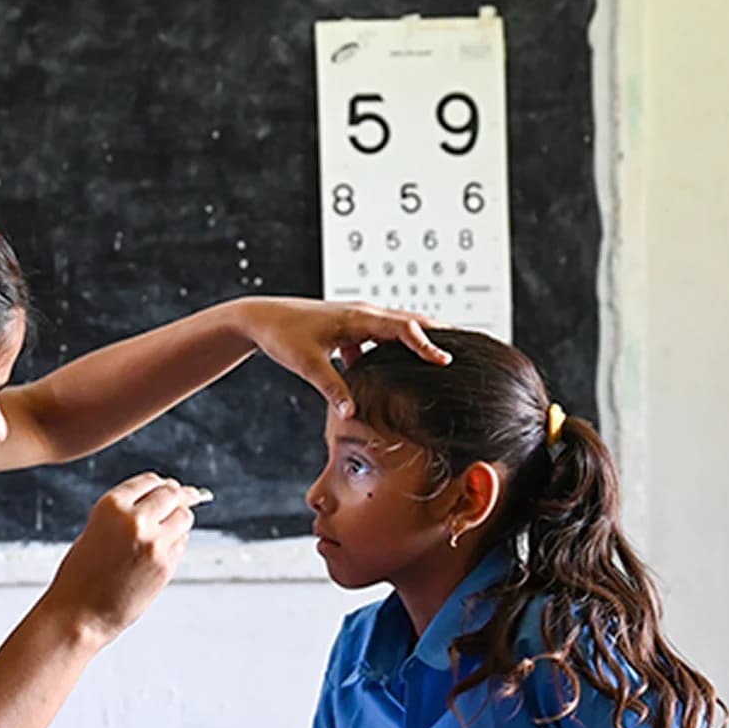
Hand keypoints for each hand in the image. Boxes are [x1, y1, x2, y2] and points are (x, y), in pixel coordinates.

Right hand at [46, 474, 205, 643]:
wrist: (79, 614)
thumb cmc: (81, 575)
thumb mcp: (96, 530)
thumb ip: (126, 513)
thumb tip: (164, 498)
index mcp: (111, 505)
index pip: (149, 481)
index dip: (160, 484)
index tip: (168, 487)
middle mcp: (135, 520)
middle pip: (172, 494)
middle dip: (177, 498)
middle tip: (182, 500)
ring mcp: (154, 543)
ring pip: (184, 517)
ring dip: (179, 520)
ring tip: (166, 530)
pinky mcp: (166, 565)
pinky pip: (182, 543)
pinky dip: (177, 542)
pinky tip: (160, 551)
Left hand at [237, 296, 449, 417]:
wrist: (260, 319)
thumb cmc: (282, 334)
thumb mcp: (307, 364)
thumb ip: (332, 388)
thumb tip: (352, 413)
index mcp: (358, 317)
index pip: (403, 327)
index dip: (426, 343)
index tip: (446, 359)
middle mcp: (363, 314)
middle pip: (410, 322)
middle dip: (437, 335)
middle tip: (468, 349)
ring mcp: (358, 320)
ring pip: (397, 330)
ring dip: (418, 342)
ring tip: (443, 360)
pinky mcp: (350, 329)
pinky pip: (381, 339)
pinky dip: (396, 350)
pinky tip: (402, 370)